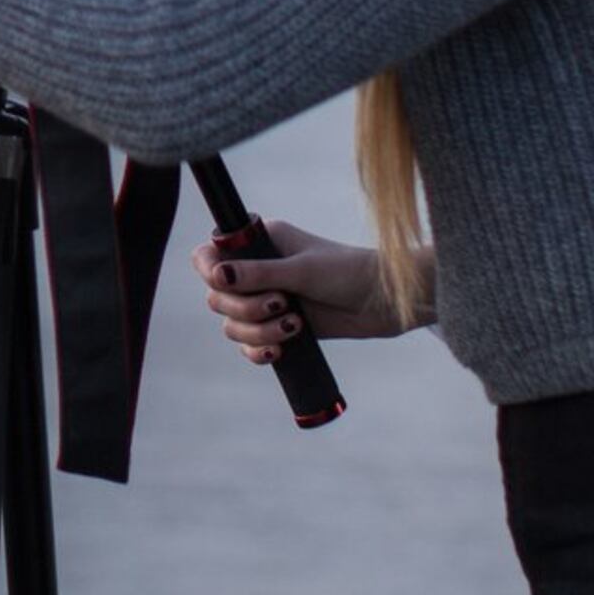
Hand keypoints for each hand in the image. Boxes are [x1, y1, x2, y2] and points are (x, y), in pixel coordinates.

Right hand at [194, 216, 407, 361]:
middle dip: (245, 308)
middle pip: (217, 297)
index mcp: (260, 244)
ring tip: (295, 326)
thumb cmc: (349, 273)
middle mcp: (258, 272)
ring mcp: (267, 302)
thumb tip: (218, 276)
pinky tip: (279, 350)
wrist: (384, 303)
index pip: (210, 256)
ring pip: (233, 325)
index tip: (225, 283)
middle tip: (282, 304)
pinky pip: (250, 347)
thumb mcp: (303, 270)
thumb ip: (259, 273)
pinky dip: (259, 351)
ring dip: (258, 332)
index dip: (208, 272)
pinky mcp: (280, 329)